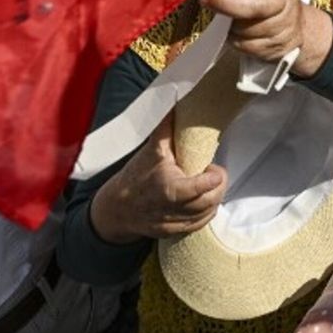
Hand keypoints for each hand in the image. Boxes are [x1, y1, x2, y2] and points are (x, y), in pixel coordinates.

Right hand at [89, 116, 225, 243]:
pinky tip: (205, 199)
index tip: (215, 170)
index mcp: (166, 188)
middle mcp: (170, 209)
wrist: (114, 209)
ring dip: (214, 198)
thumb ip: (165, 128)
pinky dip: (207, 212)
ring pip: (206, 214)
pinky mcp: (174, 232)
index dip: (213, 179)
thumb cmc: (135, 176)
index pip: (196, 189)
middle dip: (218, 187)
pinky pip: (200, 225)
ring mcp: (172, 223)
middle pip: (207, 202)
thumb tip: (176, 100)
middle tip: (214, 173)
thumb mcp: (150, 151)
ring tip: (210, 184)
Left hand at [201, 0, 328, 76]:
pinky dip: (237, 41)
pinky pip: (246, 46)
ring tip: (229, 19)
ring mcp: (283, 23)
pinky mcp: (277, 45)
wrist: (293, 25)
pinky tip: (238, 32)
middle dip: (227, 5)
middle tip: (206, 0)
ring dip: (230, 26)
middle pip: (255, 6)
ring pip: (246, 29)